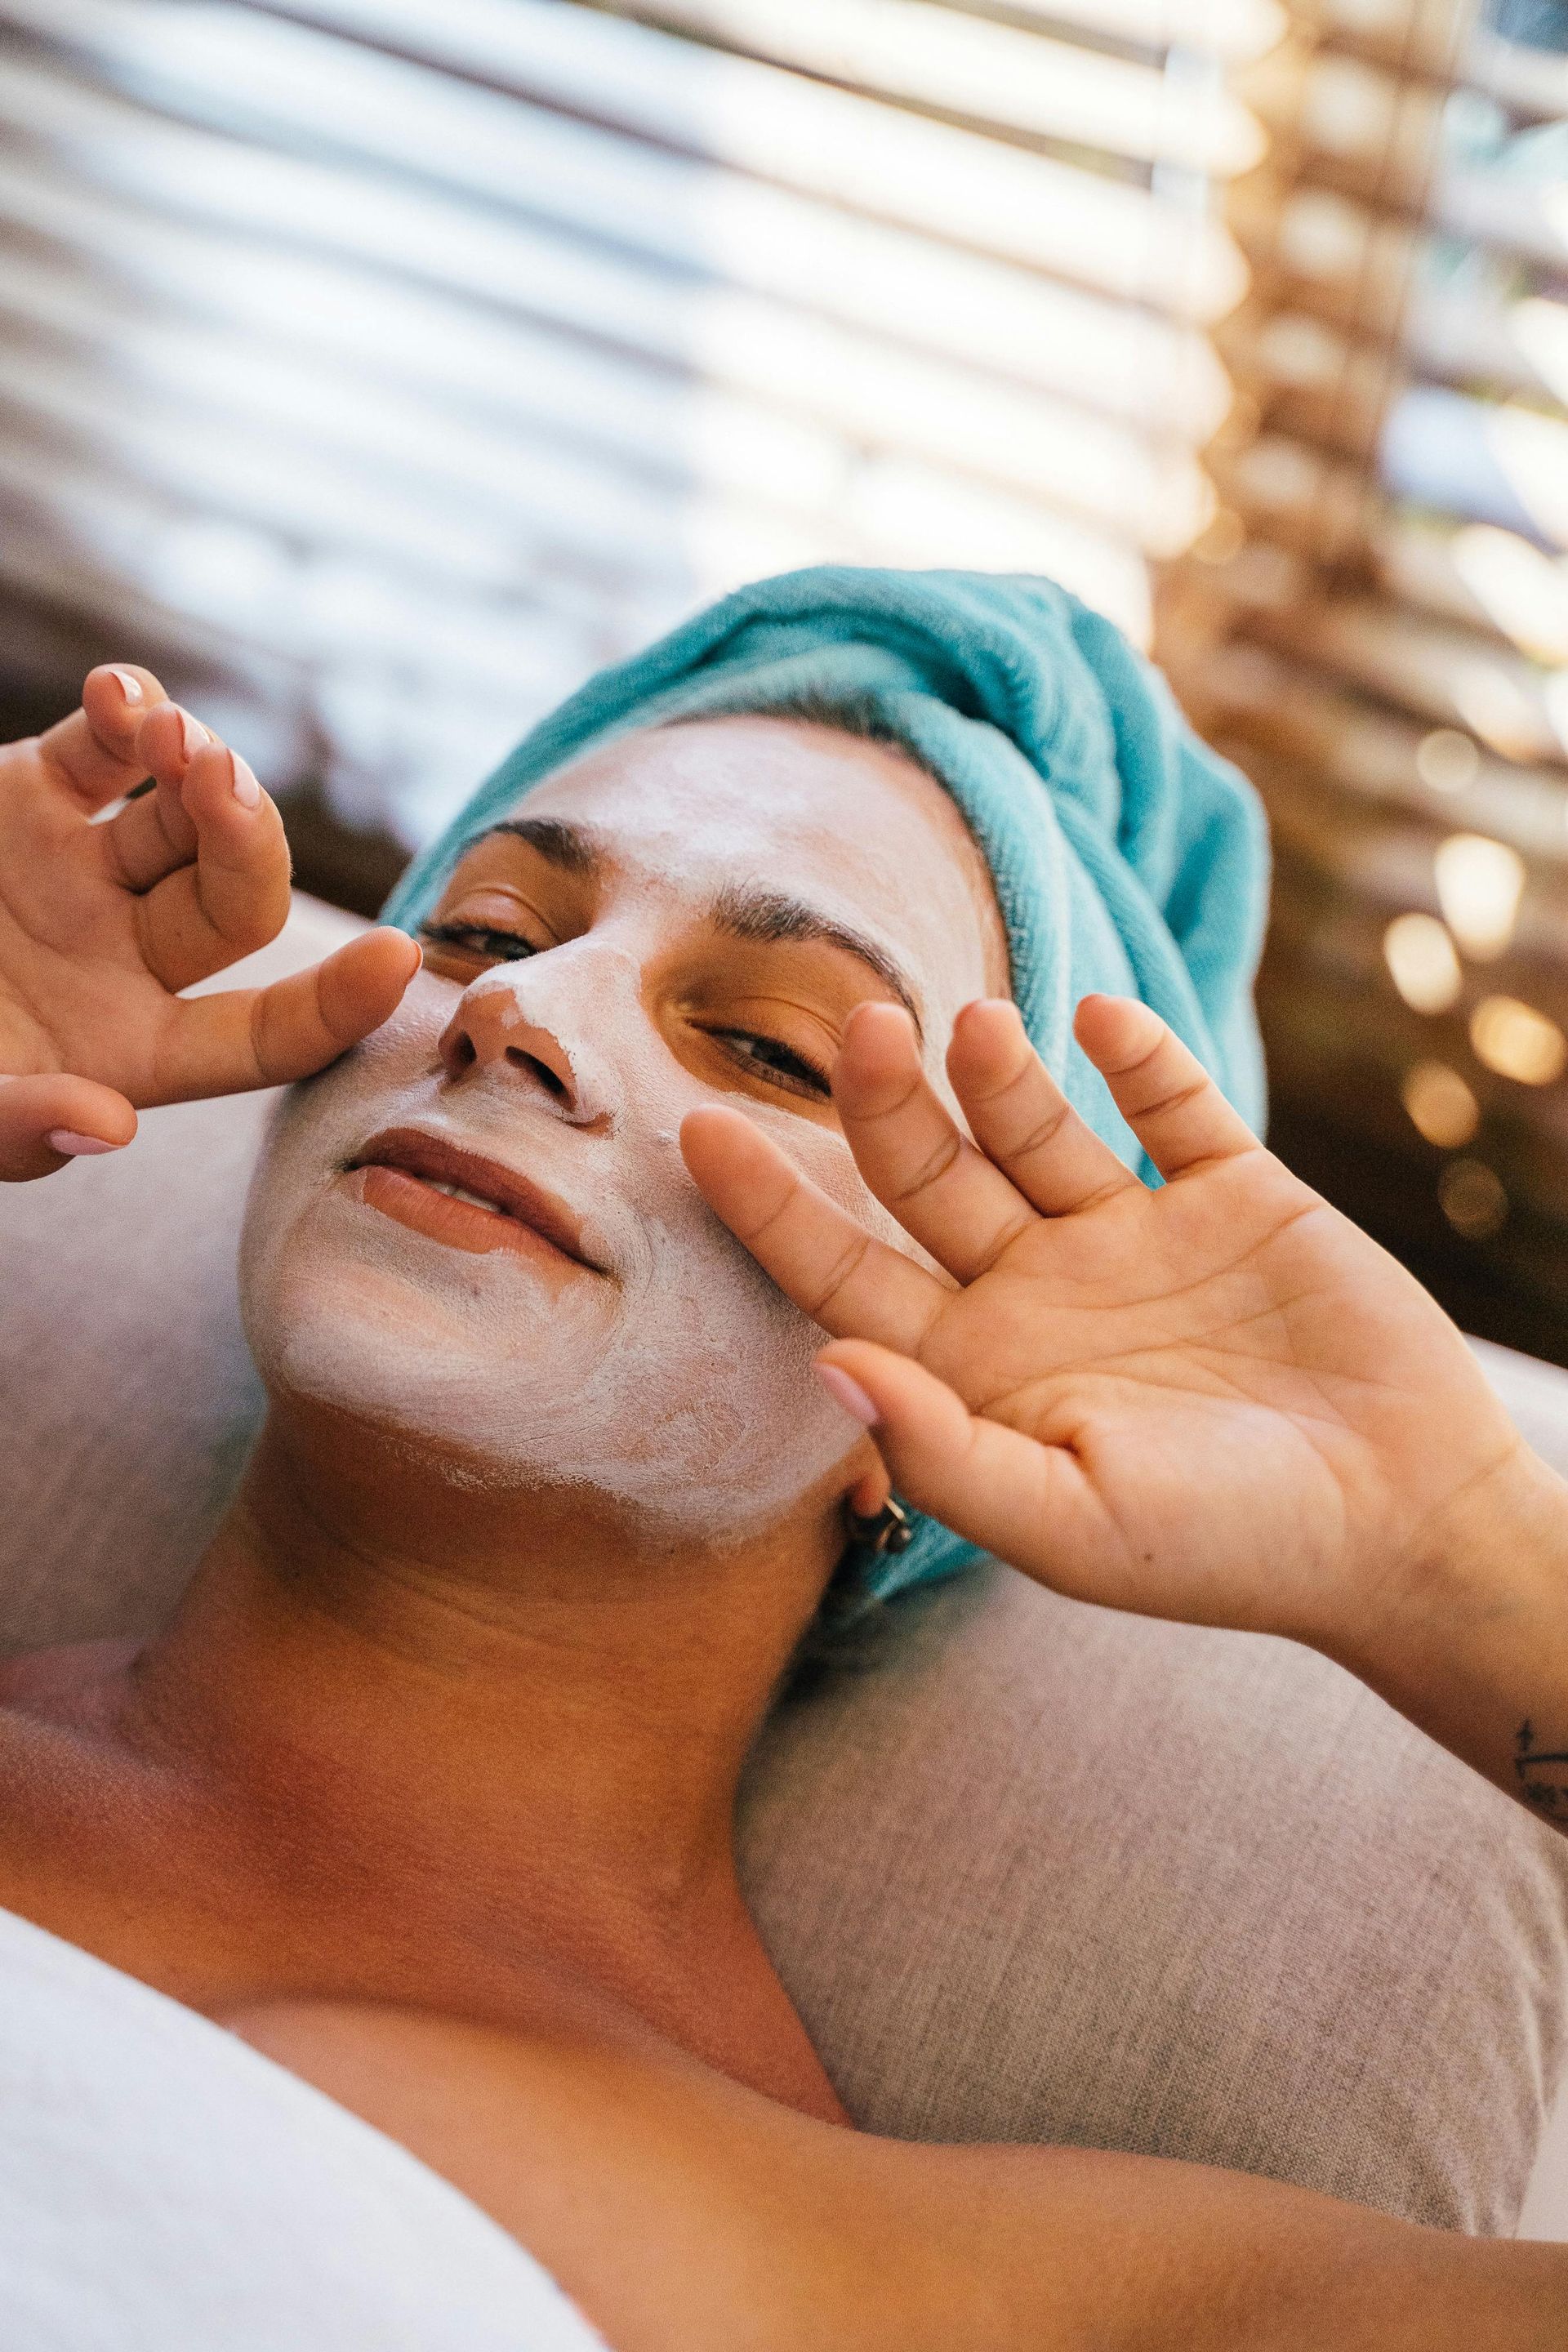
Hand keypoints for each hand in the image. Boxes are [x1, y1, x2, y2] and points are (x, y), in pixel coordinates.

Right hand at [0, 664, 419, 1179]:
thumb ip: (11, 1127)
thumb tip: (110, 1125)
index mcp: (125, 1054)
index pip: (262, 1038)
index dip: (334, 1007)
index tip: (394, 955)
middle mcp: (123, 958)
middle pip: (237, 901)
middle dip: (247, 844)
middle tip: (214, 793)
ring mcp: (81, 869)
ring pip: (187, 809)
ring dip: (201, 766)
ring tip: (167, 740)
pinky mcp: (29, 791)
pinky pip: (109, 742)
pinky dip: (132, 709)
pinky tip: (127, 696)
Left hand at [681, 994, 1528, 1663]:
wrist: (1401, 1527)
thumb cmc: (1225, 1551)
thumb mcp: (1068, 1525)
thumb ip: (943, 1451)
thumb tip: (822, 1365)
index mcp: (978, 1366)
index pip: (842, 1271)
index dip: (768, 1206)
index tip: (696, 1129)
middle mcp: (1036, 1286)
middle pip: (927, 1174)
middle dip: (885, 1105)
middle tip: (864, 1027)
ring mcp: (1132, 1233)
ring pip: (1036, 1124)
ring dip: (998, 1071)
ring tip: (973, 1026)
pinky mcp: (1233, 1194)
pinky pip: (1171, 1105)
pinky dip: (1139, 1058)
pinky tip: (1102, 1022)